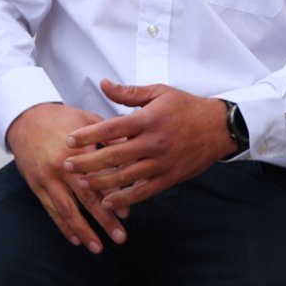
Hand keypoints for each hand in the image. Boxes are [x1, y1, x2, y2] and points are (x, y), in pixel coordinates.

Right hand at [7, 103, 126, 253]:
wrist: (25, 118)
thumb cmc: (60, 118)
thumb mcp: (87, 119)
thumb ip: (109, 135)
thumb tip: (131, 146)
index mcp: (77, 152)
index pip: (99, 179)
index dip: (114, 197)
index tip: (127, 213)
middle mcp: (61, 169)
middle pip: (85, 200)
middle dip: (104, 221)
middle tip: (120, 238)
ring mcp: (47, 180)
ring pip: (67, 211)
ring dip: (83, 231)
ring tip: (98, 248)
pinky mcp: (36, 186)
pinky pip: (51, 211)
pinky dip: (63, 226)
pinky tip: (75, 239)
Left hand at [64, 81, 233, 216]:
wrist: (218, 127)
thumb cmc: (186, 107)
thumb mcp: (159, 92)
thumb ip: (128, 92)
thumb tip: (102, 83)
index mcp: (148, 120)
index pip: (111, 128)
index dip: (88, 135)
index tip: (69, 141)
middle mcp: (153, 142)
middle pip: (113, 155)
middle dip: (87, 162)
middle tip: (66, 165)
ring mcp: (162, 162)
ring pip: (126, 176)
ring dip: (101, 182)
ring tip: (81, 183)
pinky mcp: (170, 177)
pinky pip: (144, 191)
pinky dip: (125, 198)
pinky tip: (108, 201)